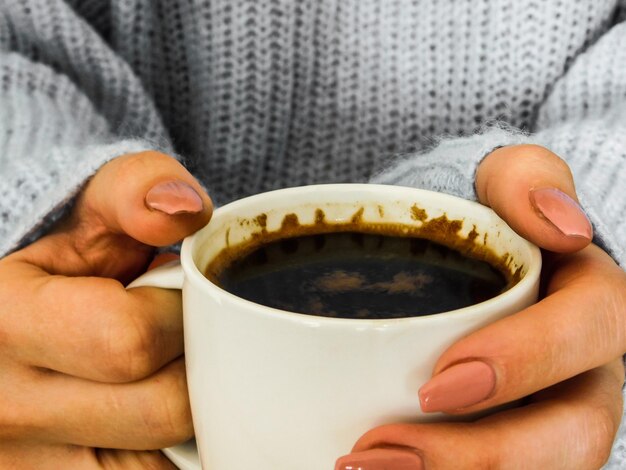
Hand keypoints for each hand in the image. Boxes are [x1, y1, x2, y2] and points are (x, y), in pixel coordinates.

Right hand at [0, 151, 211, 468]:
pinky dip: (169, 456)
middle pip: (159, 412)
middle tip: (181, 342)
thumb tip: (185, 209)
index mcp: (0, 322)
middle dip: (196, 367)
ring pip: (160, 464)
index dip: (180, 318)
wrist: (26, 316)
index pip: (128, 340)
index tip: (177, 303)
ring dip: (188, 421)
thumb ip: (138, 190)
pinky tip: (158, 417)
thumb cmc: (73, 256)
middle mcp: (2, 408)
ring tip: (163, 376)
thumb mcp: (96, 205)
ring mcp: (24, 465)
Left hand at [337, 145, 625, 468]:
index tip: (436, 383)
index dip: (526, 362)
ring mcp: (551, 413)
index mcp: (591, 305)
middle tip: (378, 452)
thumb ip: (526, 178)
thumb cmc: (483, 221)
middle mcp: (584, 372)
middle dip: (479, 456)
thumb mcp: (501, 180)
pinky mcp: (508, 436)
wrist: (460, 256)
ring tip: (359, 468)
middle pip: (571, 436)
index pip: (590, 333)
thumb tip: (559, 223)